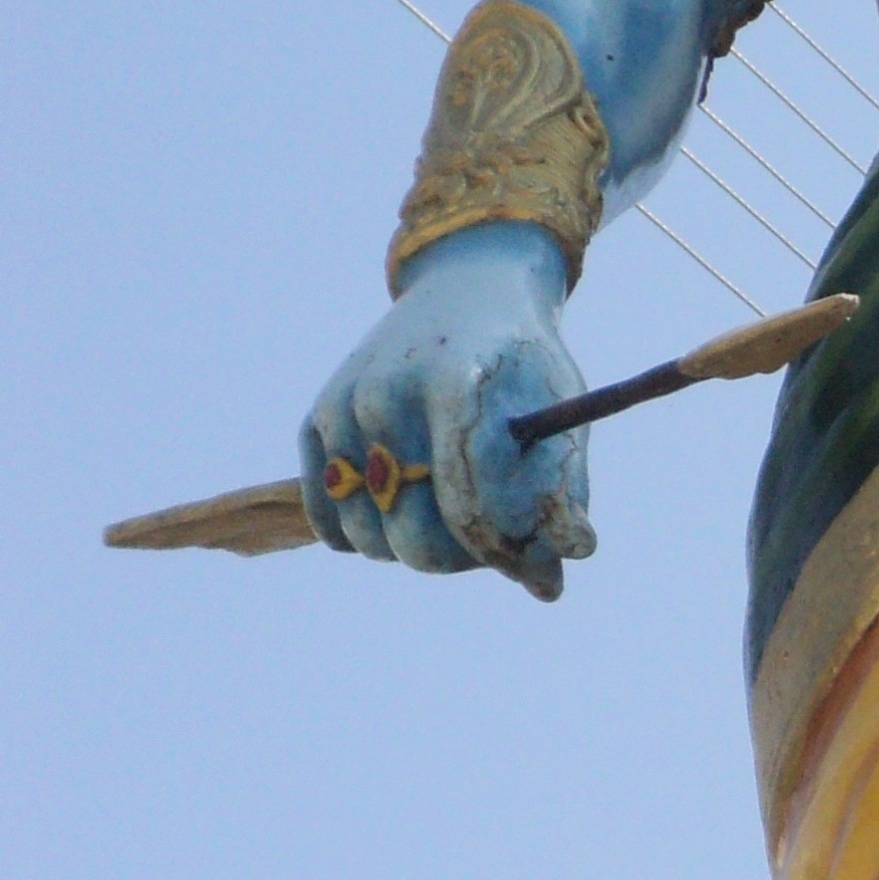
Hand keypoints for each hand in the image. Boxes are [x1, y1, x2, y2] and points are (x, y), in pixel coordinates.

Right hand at [301, 220, 594, 598]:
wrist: (468, 291)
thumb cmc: (524, 364)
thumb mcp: (558, 415)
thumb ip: (560, 498)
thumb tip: (549, 588)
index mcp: (454, 386)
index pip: (470, 509)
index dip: (507, 551)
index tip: (535, 562)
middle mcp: (386, 396)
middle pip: (415, 536)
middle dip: (465, 558)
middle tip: (495, 542)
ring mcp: (344, 409)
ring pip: (371, 539)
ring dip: (418, 548)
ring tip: (455, 516)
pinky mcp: (317, 422)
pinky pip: (329, 521)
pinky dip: (365, 536)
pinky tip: (403, 515)